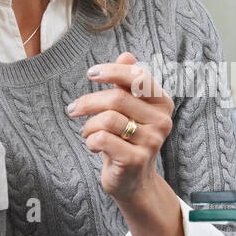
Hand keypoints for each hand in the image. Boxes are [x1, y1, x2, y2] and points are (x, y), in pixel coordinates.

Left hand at [68, 52, 173, 202]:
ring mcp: (151, 142)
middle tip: (73, 109)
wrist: (133, 181)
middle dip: (89, 102)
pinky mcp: (135, 160)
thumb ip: (128, 83)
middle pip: (117, 98)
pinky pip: (102, 139)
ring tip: (88, 132)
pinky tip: (93, 146)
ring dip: (88, 126)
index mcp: (162, 103)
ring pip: (107, 119)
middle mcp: (162, 121)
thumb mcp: (129, 109)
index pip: (139, 77)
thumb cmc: (128, 139)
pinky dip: (90, 140)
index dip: (112, 71)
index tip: (91, 73)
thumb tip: (126, 55)